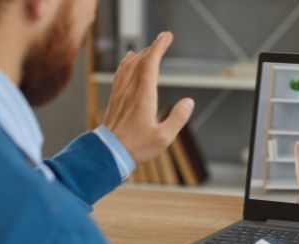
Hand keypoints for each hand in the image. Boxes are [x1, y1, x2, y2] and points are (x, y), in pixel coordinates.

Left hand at [102, 32, 194, 164]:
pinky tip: (128, 61)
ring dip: (140, 54)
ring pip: (129, 66)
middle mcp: (130, 90)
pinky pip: (120, 74)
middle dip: (153, 47)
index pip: (151, 64)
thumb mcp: (165, 137)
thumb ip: (178, 118)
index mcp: (144, 95)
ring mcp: (120, 93)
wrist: (109, 153)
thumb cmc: (138, 147)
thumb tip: (189, 102)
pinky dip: (126, 63)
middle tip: (164, 39)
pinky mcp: (115, 99)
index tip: (167, 36)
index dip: (159, 47)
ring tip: (148, 48)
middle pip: (140, 61)